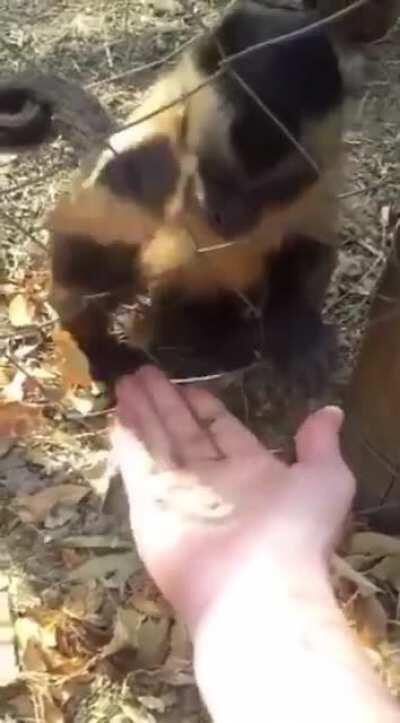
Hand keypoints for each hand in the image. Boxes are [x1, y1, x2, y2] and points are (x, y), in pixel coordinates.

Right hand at [111, 365, 353, 630]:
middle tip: (145, 373)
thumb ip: (320, 445)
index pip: (222, 430)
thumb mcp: (325, 480)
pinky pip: (136, 468)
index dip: (205, 408)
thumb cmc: (294, 530)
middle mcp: (213, 481)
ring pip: (157, 444)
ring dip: (142, 413)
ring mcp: (179, 495)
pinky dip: (127, 443)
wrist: (256, 589)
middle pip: (183, 432)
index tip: (189, 387)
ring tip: (125, 381)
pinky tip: (117, 416)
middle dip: (165, 403)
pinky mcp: (150, 511)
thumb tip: (331, 413)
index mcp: (252, 470)